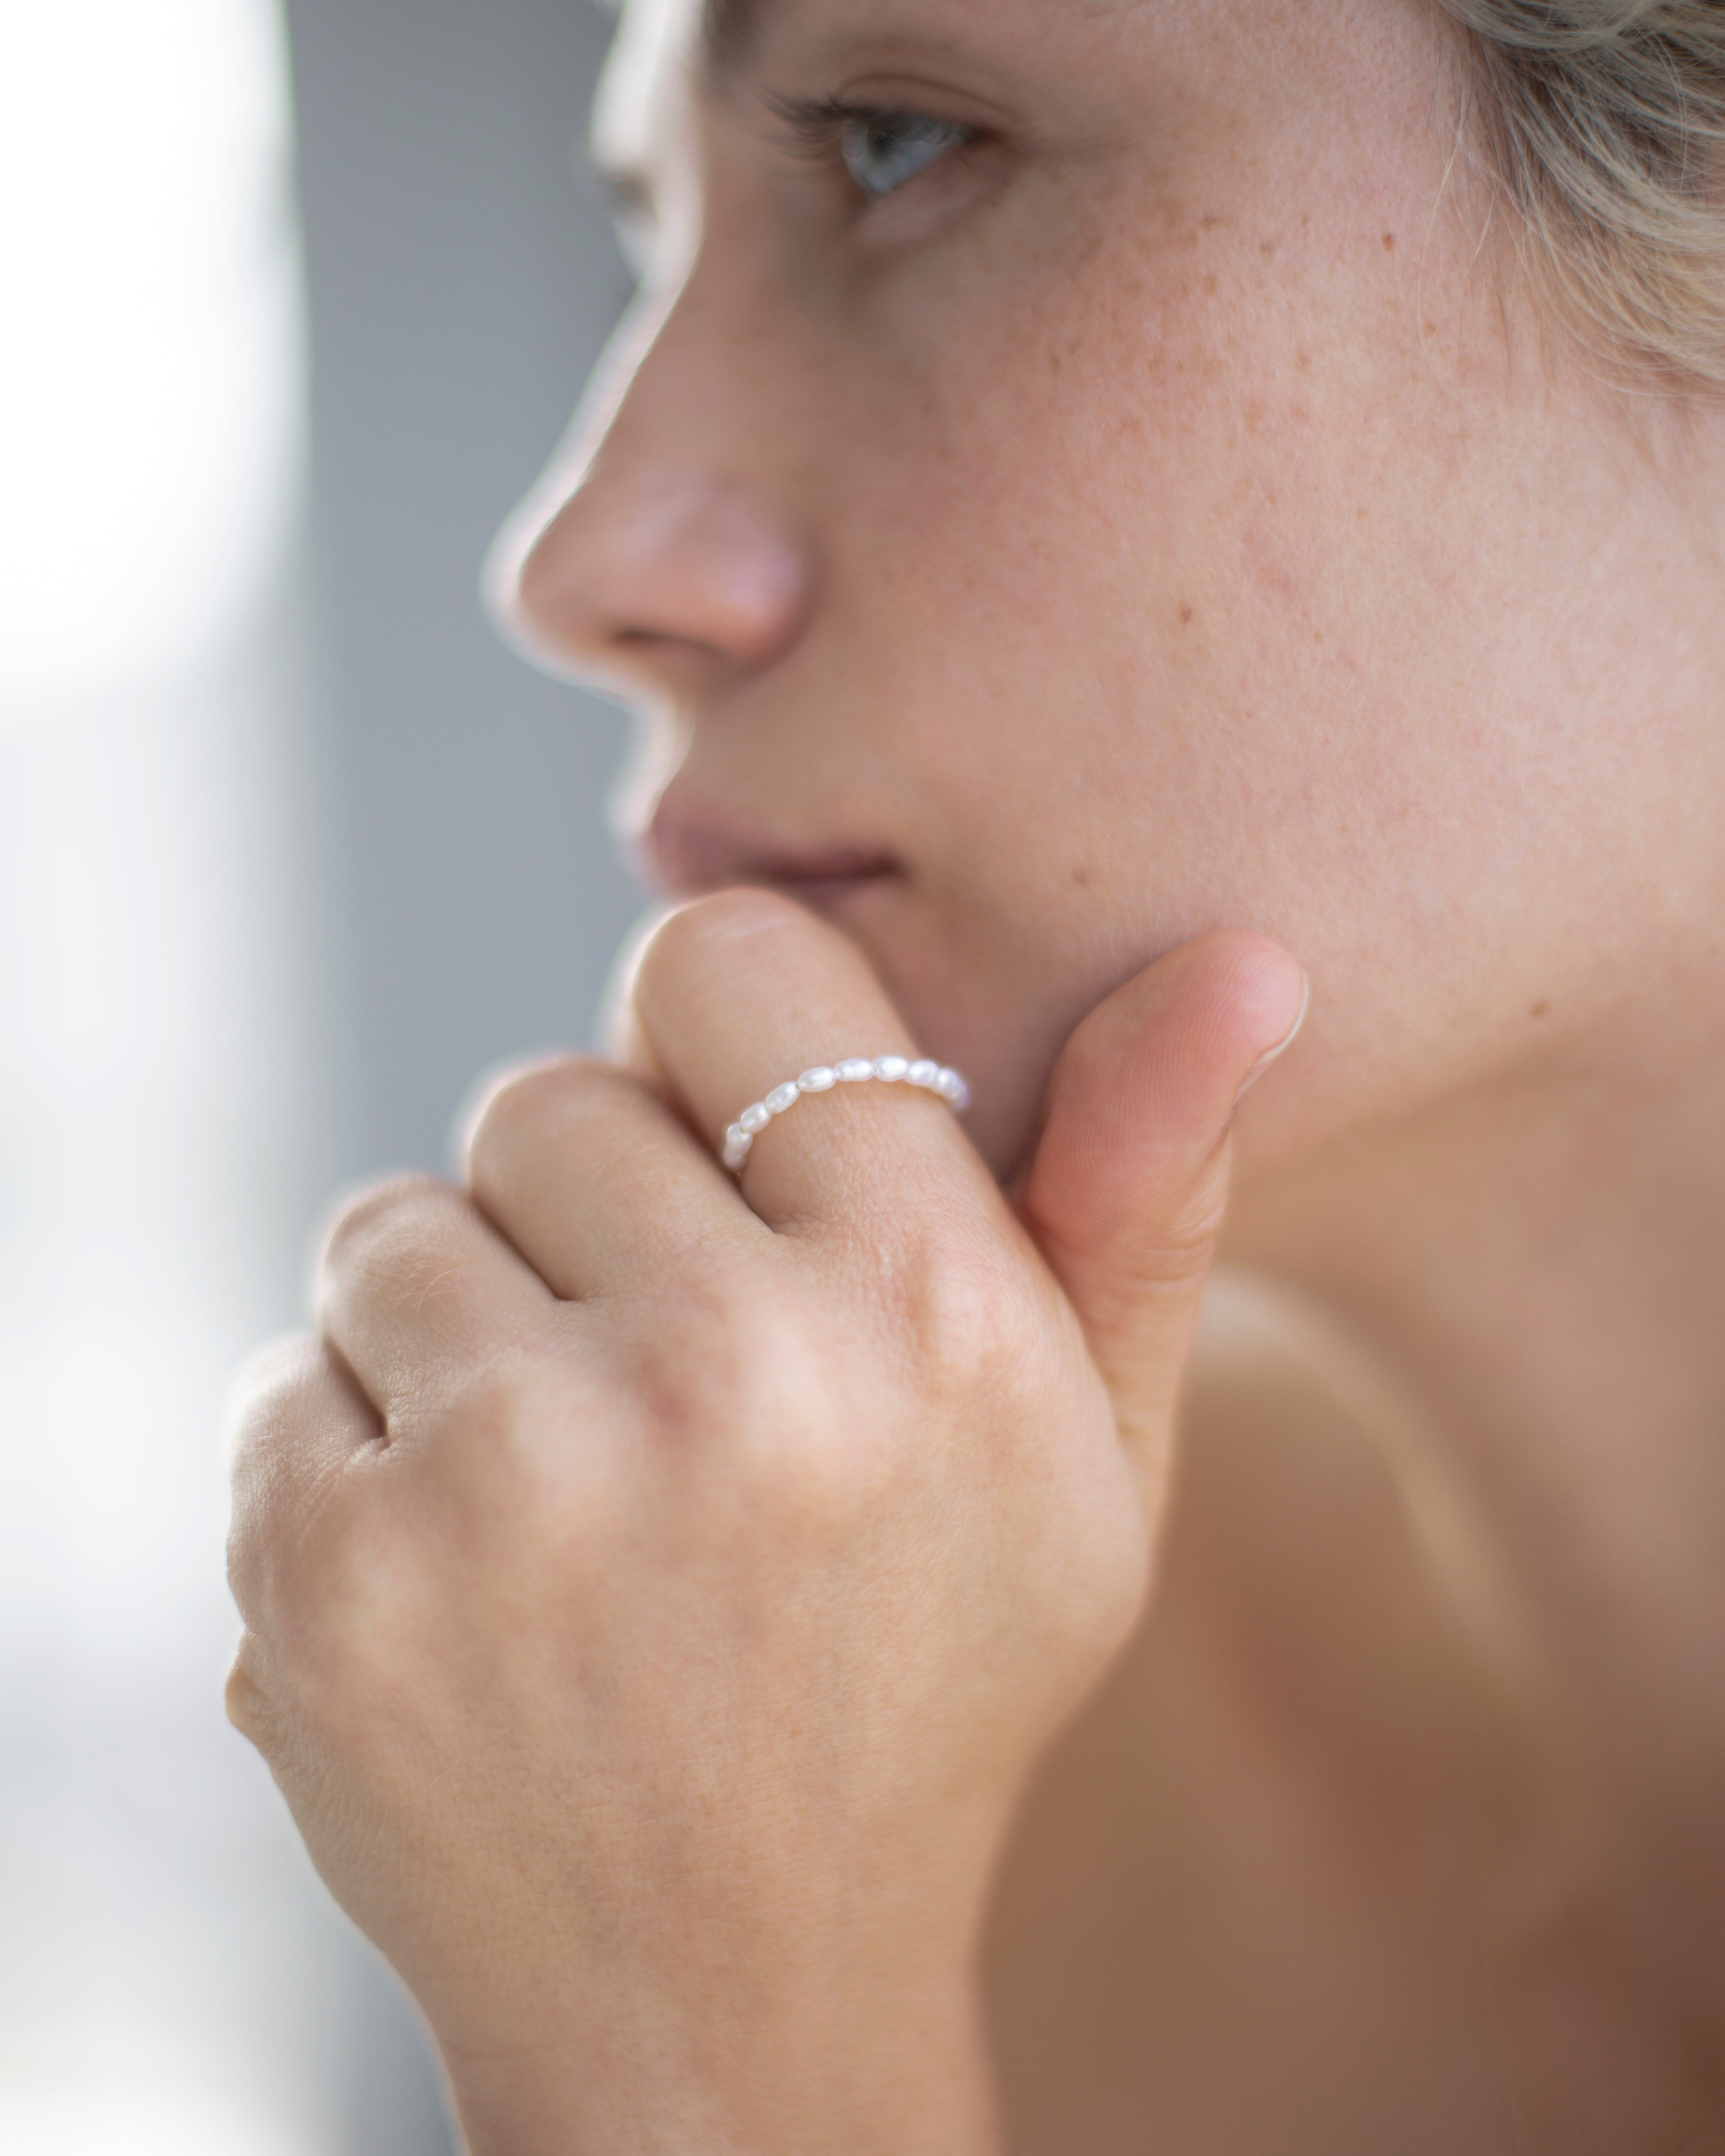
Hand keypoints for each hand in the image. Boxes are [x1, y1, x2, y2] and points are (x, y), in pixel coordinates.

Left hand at [225, 891, 1303, 2155]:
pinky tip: (465, 1573)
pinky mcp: (332, 1577)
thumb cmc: (924, 1679)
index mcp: (924, 1306)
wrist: (728, 2002)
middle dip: (583, 1213)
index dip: (705, 1047)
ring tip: (565, 1484)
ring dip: (462, 1327)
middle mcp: (723, 1373)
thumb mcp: (1092, 1453)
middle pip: (543, 1094)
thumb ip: (1143, 1192)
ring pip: (399, 1223)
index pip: (719, 961)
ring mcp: (509, 1480)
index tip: (723, 1159)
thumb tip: (1244, 958)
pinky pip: (295, 1369)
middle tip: (656, 1383)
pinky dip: (356, 1450)